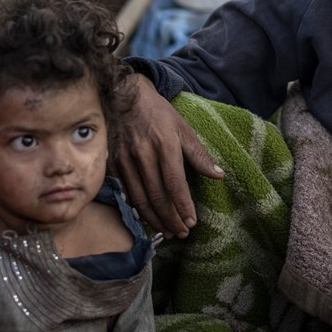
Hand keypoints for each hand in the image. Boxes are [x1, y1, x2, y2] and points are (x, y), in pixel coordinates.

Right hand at [114, 74, 224, 237]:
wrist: (125, 98)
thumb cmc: (158, 113)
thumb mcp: (183, 128)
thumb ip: (199, 155)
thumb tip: (219, 175)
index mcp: (165, 145)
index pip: (175, 183)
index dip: (183, 206)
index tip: (192, 222)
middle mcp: (143, 155)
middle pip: (157, 196)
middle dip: (171, 219)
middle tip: (182, 233)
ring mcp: (125, 161)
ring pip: (140, 199)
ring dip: (155, 219)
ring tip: (168, 231)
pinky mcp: (113, 165)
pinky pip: (127, 193)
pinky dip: (138, 210)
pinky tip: (149, 218)